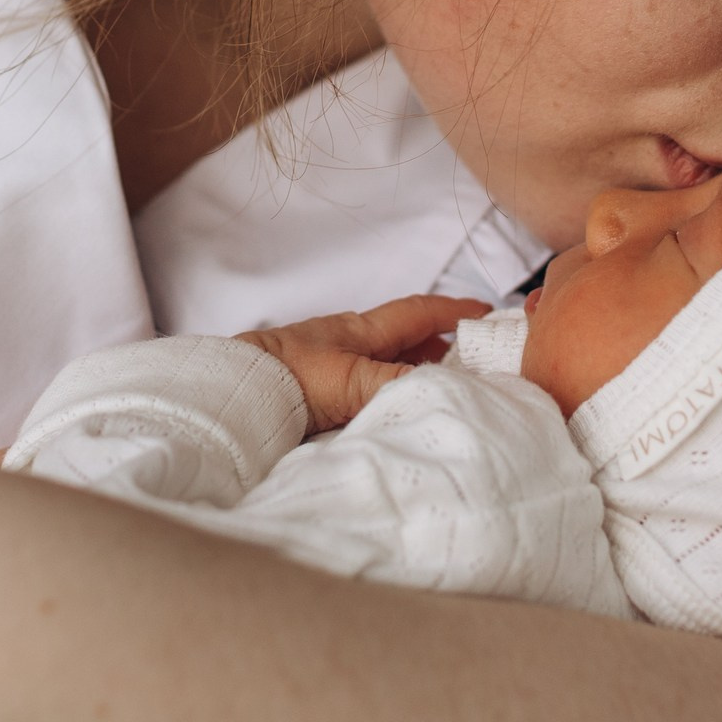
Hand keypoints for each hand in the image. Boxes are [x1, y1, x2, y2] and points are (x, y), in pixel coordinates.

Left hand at [241, 295, 488, 432]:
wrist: (236, 396)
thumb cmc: (290, 378)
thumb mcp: (354, 381)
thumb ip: (399, 384)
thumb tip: (445, 389)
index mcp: (361, 330)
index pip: (418, 313)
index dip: (453, 310)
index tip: (486, 311)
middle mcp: (350, 344)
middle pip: (406, 340)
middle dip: (441, 348)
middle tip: (475, 364)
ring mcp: (333, 367)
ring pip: (386, 364)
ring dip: (415, 372)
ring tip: (443, 392)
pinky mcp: (318, 392)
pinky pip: (366, 388)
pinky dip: (389, 394)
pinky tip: (396, 411)